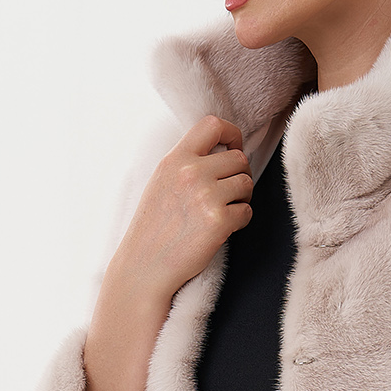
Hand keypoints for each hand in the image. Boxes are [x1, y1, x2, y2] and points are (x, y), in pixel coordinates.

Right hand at [107, 114, 253, 310]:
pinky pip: (247, 211)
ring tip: (224, 210)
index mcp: (174, 159)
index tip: (233, 147)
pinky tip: (223, 228)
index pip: (212, 124)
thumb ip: (187, 164)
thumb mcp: (161, 182)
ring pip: (247, 183)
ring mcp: (206, 196)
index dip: (232, 133)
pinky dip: (241, 220)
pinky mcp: (219, 222)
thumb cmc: (154, 228)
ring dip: (242, 198)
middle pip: (239, 158)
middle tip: (229, 192)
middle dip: (240, 174)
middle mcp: (190, 173)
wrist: (144, 266)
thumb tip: (224, 151)